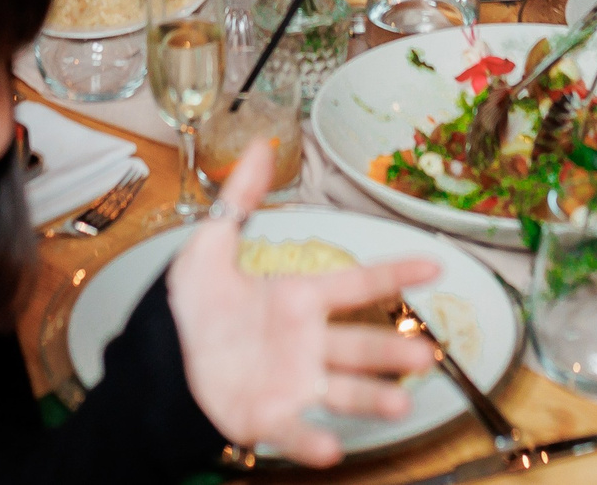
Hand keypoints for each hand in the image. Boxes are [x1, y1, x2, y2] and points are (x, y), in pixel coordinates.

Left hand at [166, 142, 436, 465]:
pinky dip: (311, 440)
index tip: (435, 264)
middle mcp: (306, 341)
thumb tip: (257, 145)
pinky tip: (329, 449)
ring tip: (400, 405)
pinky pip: (294, 429)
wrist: (161, 360)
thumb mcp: (209, 245)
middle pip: (359, 344)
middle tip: (425, 355)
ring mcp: (292, 381)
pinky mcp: (268, 415)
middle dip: (392, 351)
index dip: (395, 273)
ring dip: (372, 398)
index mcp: (298, 298)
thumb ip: (238, 199)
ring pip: (342, 390)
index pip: (356, 283)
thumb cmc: (195, 306)